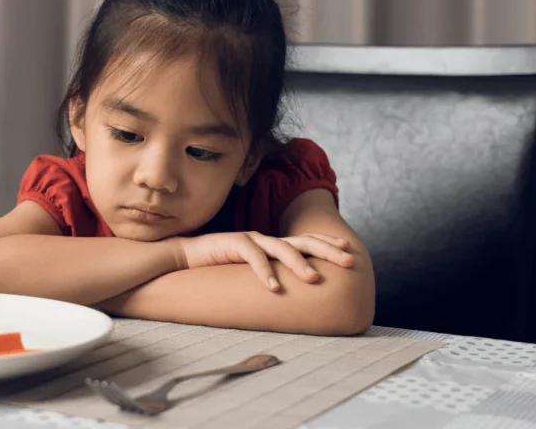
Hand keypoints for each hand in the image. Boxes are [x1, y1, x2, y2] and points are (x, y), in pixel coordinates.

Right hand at [171, 232, 353, 291]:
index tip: (349, 250)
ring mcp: (250, 240)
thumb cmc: (219, 268)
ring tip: (314, 279)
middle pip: (303, 241)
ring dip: (300, 264)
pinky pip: (253, 257)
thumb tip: (290, 296)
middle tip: (349, 261)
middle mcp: (265, 239)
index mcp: (271, 244)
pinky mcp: (233, 243)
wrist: (186, 258)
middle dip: (328, 250)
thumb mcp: (250, 273)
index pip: (306, 240)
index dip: (327, 242)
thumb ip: (269, 276)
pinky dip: (265, 272)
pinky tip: (275, 287)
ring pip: (281, 248)